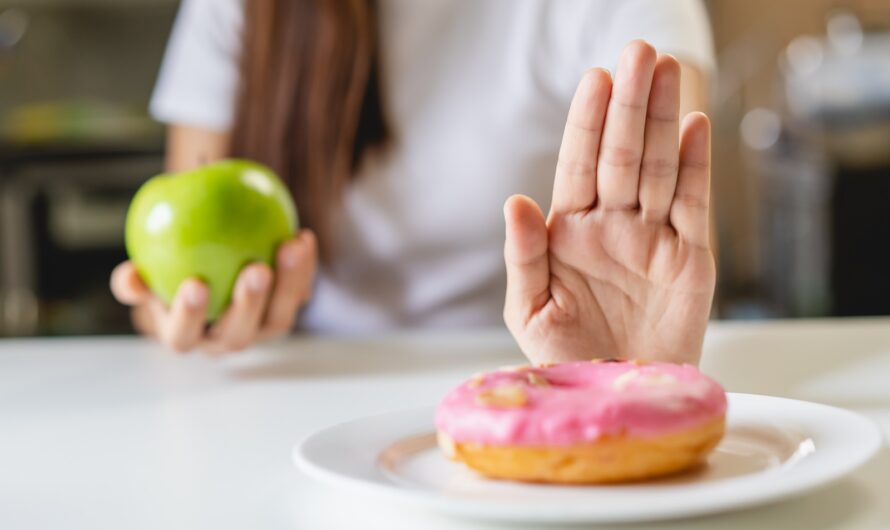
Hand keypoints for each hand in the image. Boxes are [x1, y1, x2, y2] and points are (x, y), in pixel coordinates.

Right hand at [111, 230, 316, 353]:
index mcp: (186, 335)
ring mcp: (259, 330)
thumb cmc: (171, 268)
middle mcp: (224, 339)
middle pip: (239, 333)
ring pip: (277, 317)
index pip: (183, 335)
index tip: (195, 283)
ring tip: (289, 246)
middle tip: (256, 268)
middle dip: (250, 304)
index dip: (189, 316)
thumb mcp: (147, 272)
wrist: (208, 265)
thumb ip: (135, 277)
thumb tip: (129, 276)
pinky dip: (304, 268)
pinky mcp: (284, 312)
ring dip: (288, 284)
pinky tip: (303, 237)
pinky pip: (298, 293)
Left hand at [503, 41, 714, 364]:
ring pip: (659, 168)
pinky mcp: (690, 259)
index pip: (578, 166)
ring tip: (667, 71)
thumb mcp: (530, 311)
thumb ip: (523, 256)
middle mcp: (612, 226)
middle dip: (629, 105)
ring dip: (663, 119)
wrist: (618, 399)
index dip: (587, 124)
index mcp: (569, 233)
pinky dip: (695, 166)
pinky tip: (695, 126)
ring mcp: (652, 238)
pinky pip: (694, 204)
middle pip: (622, 155)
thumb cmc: (567, 358)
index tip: (596, 80)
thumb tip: (514, 200)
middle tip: (639, 52)